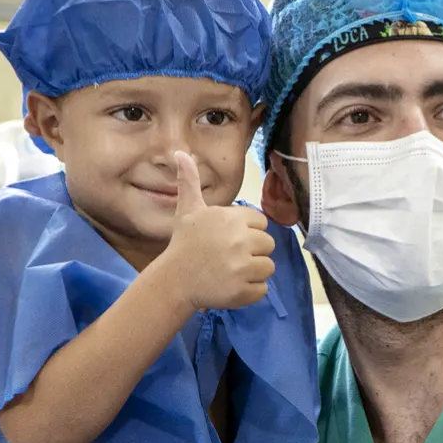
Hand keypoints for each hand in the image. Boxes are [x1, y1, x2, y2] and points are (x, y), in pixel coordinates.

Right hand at [163, 150, 274, 311]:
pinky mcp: (244, 290)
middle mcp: (241, 240)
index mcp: (233, 219)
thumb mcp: (188, 209)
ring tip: (230, 271)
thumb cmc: (184, 243)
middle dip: (252, 252)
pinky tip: (230, 285)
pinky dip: (250, 291)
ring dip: (253, 271)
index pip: (261, 223)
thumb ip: (189, 181)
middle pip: (268, 245)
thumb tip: (180, 152)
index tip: (227, 239)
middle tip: (228, 257)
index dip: (247, 232)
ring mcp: (243, 267)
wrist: (174, 280)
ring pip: (268, 267)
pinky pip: (263, 289)